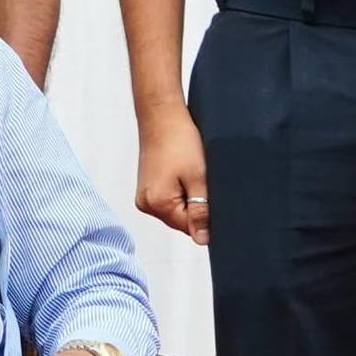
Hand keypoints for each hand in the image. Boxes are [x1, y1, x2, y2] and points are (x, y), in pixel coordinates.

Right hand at [135, 108, 210, 247]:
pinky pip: (169, 200)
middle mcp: (146, 204)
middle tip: (202, 179)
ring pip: (176, 210)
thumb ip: (201, 211)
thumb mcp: (198, 177)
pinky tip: (183, 173)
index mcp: (158, 204)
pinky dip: (180, 192)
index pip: (190, 228)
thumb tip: (202, 239)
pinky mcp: (147, 188)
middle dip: (197, 206)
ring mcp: (145, 196)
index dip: (207, 216)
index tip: (211, 193)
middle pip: (182, 221)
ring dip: (189, 198)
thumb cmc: (179, 140)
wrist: (162, 116)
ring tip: (191, 174)